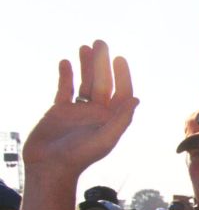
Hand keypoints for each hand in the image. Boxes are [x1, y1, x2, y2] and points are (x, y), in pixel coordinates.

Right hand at [23, 40, 138, 180]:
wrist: (49, 167)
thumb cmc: (79, 157)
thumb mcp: (104, 139)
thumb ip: (120, 120)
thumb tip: (136, 99)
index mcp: (111, 120)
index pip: (122, 94)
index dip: (123, 76)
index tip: (119, 59)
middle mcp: (97, 114)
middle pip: (103, 83)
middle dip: (102, 64)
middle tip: (100, 42)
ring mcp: (78, 111)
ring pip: (85, 83)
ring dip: (85, 65)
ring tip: (84, 47)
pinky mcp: (59, 111)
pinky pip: (65, 89)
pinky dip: (65, 76)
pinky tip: (65, 62)